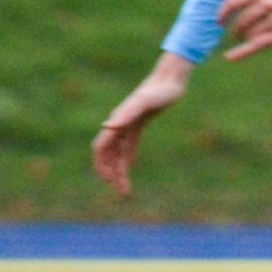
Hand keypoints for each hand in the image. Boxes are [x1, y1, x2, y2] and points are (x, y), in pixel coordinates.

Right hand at [91, 56, 192, 197]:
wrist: (170, 80)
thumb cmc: (158, 91)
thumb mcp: (144, 103)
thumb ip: (126, 114)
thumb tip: (107, 127)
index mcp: (118, 121)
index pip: (102, 147)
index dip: (103, 165)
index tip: (110, 182)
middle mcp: (119, 124)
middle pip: (108, 153)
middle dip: (111, 173)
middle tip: (121, 192)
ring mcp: (128, 124)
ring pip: (118, 151)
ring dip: (119, 169)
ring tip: (126, 188)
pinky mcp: (138, 123)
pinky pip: (129, 144)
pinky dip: (127, 157)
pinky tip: (129, 167)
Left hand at [218, 0, 271, 60]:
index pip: (234, 1)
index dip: (223, 12)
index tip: (220, 19)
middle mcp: (267, 3)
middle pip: (241, 20)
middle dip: (235, 27)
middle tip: (235, 31)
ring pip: (249, 33)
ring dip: (245, 36)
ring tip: (247, 36)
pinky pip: (257, 45)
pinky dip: (242, 52)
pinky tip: (230, 57)